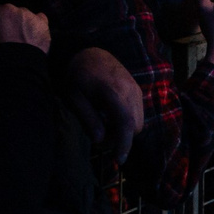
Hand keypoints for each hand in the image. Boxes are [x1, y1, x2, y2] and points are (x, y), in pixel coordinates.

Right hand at [0, 3, 50, 51]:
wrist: (13, 68)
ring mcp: (25, 14)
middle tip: (4, 38)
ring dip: (20, 24)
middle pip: (4, 12)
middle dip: (4, 22)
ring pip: (22, 15)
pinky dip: (36, 26)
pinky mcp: (40, 22)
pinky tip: (33, 37)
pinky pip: (39, 19)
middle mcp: (6, 8)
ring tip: (19, 42)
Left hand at [65, 47, 144, 161]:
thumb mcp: (74, 98)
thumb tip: (100, 141)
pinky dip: (127, 120)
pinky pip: (138, 112)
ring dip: (124, 129)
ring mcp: (135, 89)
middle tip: (99, 133)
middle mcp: (129, 90)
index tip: (118, 160)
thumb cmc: (77, 76)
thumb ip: (88, 119)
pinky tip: (110, 114)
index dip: (124, 144)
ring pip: (139, 121)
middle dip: (120, 137)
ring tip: (104, 122)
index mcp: (113, 91)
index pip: (126, 123)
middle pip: (135, 126)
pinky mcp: (136, 89)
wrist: (88, 53)